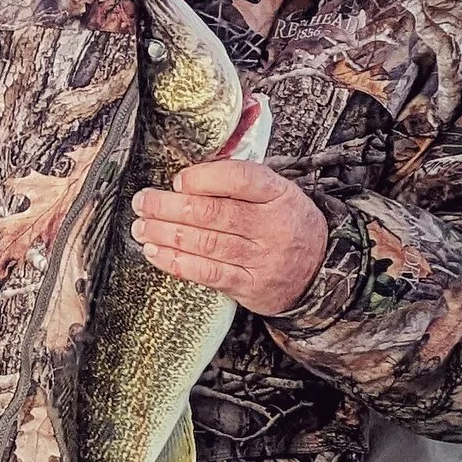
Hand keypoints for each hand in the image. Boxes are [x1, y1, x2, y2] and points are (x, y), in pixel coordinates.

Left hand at [132, 158, 329, 315]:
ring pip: (206, 243)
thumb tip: (186, 175)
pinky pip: (209, 274)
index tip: (178, 179)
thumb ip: (238, 181)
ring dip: (166, 234)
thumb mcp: (276, 194)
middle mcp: (272, 226)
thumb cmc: (285, 224)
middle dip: (170, 207)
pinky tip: (156, 252)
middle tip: (143, 202)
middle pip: (214, 213)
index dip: (205, 178)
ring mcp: (263, 259)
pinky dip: (177, 263)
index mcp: (279, 194)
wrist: (320, 271)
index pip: (241, 179)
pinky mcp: (251, 286)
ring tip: (141, 227)